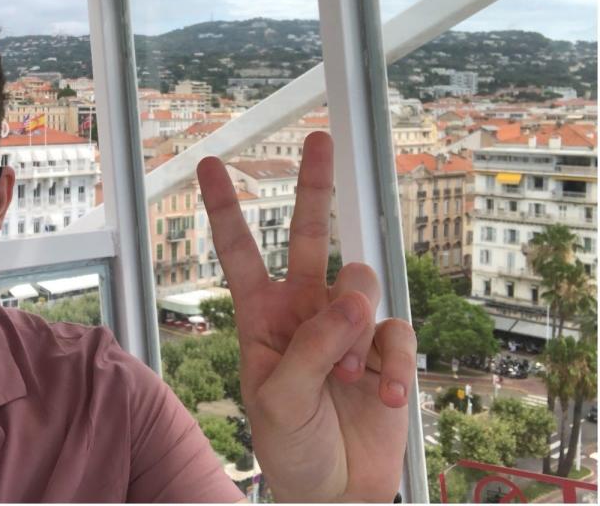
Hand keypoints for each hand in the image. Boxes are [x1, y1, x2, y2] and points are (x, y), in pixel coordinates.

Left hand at [196, 131, 416, 502]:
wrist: (337, 489)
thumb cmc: (291, 445)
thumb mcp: (277, 401)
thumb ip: (311, 348)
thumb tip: (355, 297)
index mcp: (262, 316)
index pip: (240, 251)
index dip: (227, 209)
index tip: (211, 165)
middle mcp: (305, 309)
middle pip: (312, 234)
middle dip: (314, 185)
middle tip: (316, 137)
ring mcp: (348, 326)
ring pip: (360, 281)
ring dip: (356, 330)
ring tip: (348, 378)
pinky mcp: (386, 348)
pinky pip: (397, 332)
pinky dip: (392, 366)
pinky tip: (381, 398)